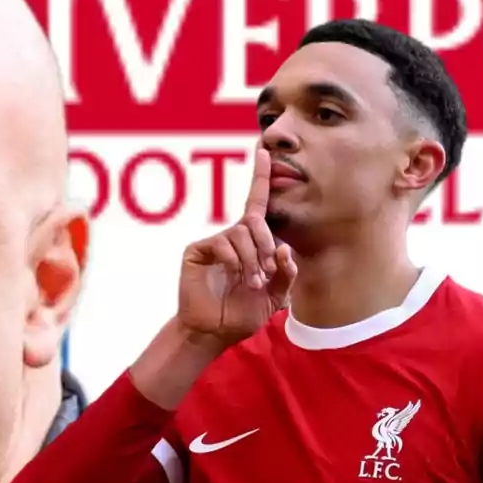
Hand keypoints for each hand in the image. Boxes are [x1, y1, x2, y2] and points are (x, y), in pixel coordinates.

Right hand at [177, 147, 296, 346]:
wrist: (214, 332)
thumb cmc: (242, 313)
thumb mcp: (275, 296)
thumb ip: (285, 273)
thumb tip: (284, 248)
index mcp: (250, 243)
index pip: (257, 204)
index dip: (260, 177)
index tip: (264, 150)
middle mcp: (231, 237)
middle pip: (255, 220)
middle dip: (266, 244)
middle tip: (266, 271)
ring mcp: (213, 242)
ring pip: (241, 233)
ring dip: (252, 259)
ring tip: (251, 282)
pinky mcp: (196, 250)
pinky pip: (221, 242)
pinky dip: (234, 259)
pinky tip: (234, 274)